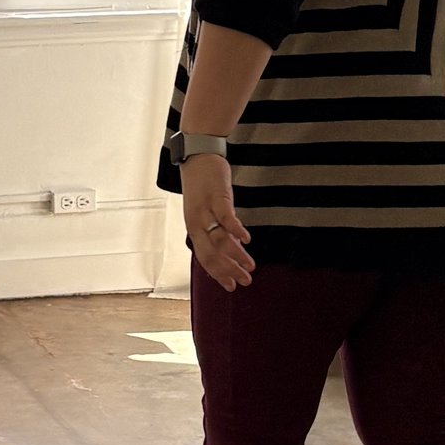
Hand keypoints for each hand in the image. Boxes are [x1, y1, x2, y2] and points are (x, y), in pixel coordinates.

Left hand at [181, 151, 254, 289]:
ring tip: (250, 266)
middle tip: (245, 282)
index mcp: (194, 228)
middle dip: (229, 271)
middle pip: (211, 254)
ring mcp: (205, 210)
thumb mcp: (207, 212)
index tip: (231, 287)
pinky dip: (236, 230)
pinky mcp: (216, 196)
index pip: (204, 258)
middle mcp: (196, 223)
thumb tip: (233, 249)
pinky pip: (226, 217)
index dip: (218, 274)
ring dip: (236, 256)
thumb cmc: (203, 185)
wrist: (196, 157)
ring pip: (220, 240)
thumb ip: (218, 231)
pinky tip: (247, 240)